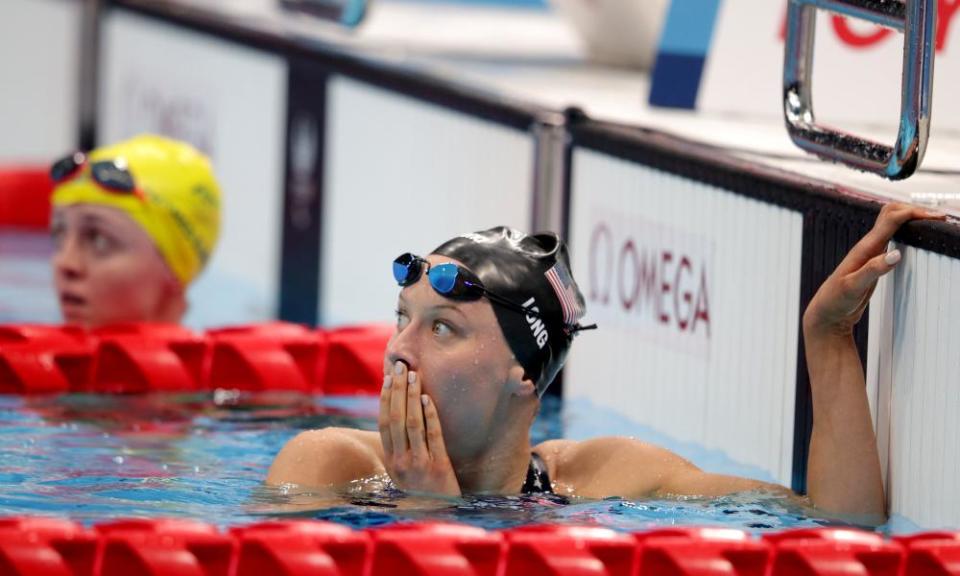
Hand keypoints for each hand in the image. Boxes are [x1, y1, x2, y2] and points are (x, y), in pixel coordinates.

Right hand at [378, 361, 460, 495]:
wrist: (440, 514)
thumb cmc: (423, 490)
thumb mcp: (404, 472)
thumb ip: (400, 449)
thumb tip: (398, 418)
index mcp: (391, 460)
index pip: (384, 422)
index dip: (386, 398)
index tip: (389, 377)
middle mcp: (401, 461)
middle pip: (396, 418)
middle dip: (398, 390)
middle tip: (401, 367)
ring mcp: (419, 463)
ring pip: (412, 423)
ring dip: (412, 396)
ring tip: (415, 375)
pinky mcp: (438, 466)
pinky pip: (432, 435)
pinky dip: (429, 414)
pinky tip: (428, 398)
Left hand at [803, 203, 945, 337]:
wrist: (827, 312)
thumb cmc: (835, 300)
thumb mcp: (854, 287)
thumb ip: (873, 270)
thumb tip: (895, 254)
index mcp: (865, 248)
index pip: (891, 219)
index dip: (913, 213)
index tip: (934, 216)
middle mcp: (868, 246)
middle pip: (892, 214)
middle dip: (915, 210)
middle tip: (938, 216)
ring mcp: (872, 253)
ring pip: (893, 224)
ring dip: (912, 218)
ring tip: (933, 221)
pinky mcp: (875, 261)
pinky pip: (893, 238)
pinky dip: (907, 231)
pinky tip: (917, 236)